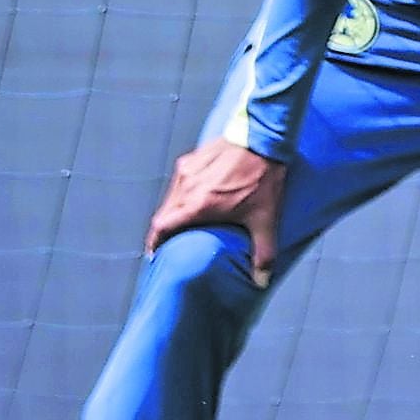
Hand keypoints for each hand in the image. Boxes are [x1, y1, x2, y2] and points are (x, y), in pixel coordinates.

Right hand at [148, 139, 287, 284]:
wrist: (263, 138)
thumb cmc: (263, 179)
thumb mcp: (265, 218)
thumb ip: (263, 252)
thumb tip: (262, 282)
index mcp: (197, 206)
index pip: (162, 228)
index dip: (155, 242)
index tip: (155, 253)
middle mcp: (185, 189)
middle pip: (163, 215)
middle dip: (163, 230)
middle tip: (169, 241)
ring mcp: (186, 171)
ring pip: (170, 198)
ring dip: (172, 212)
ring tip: (181, 222)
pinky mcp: (191, 159)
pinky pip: (180, 182)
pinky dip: (182, 194)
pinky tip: (193, 198)